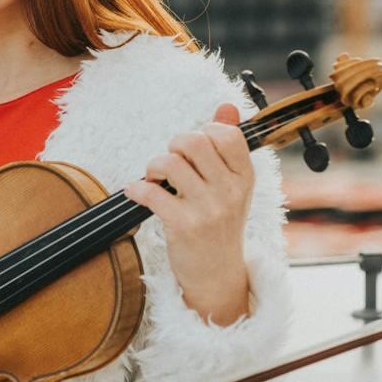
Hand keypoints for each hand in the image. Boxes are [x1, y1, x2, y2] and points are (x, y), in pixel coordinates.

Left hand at [124, 102, 253, 325]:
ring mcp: (208, 210)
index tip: (194, 148)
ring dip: (154, 166)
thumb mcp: (232, 185)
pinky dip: (136, 188)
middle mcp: (230, 191)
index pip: (226, 134)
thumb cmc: (220, 224)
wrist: (217, 275)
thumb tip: (227, 106)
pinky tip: (137, 192)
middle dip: (174, 144)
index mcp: (244, 177)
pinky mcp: (184, 226)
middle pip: (194, 142)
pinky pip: (151, 193)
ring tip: (155, 178)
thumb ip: (228, 145)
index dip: (204, 131)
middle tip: (171, 161)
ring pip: (171, 163)